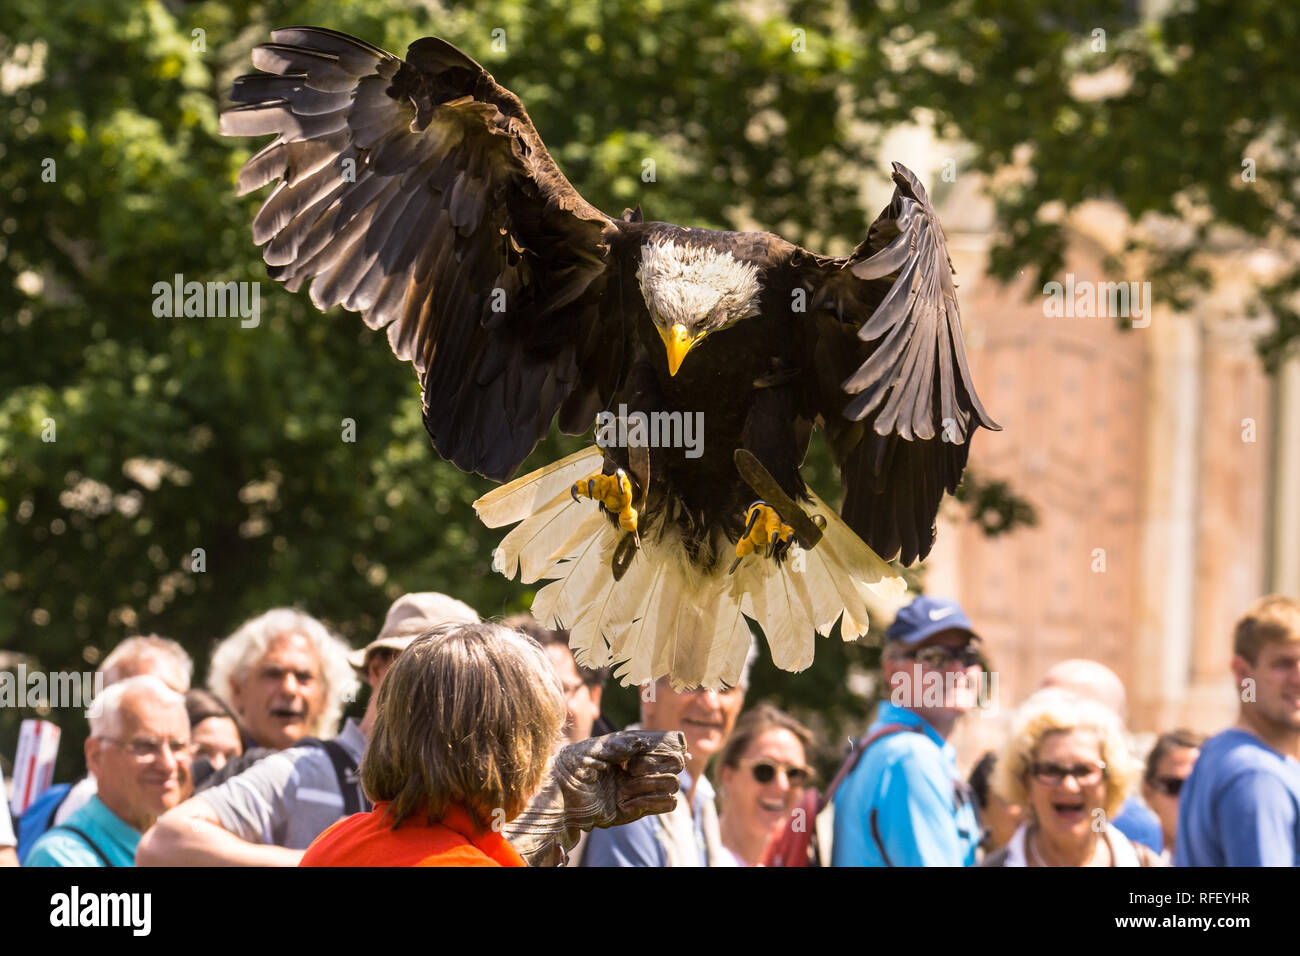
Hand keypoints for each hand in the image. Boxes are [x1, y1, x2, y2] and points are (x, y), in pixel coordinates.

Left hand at [552, 729, 686, 830]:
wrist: (558, 800)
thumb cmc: (570, 768)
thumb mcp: (590, 750)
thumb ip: (616, 745)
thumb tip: (641, 742)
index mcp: (628, 749)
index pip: (662, 744)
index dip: (669, 745)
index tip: (664, 748)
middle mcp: (637, 768)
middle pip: (674, 763)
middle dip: (659, 764)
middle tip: (632, 768)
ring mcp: (639, 788)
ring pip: (672, 784)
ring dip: (653, 784)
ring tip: (627, 786)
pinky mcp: (637, 810)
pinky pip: (666, 804)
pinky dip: (653, 802)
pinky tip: (627, 802)